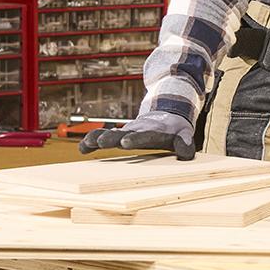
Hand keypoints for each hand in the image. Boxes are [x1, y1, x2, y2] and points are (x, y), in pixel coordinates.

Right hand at [78, 109, 196, 158]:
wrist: (165, 114)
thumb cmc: (174, 129)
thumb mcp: (183, 135)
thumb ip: (185, 145)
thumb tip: (187, 155)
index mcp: (153, 132)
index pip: (144, 136)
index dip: (135, 138)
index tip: (125, 141)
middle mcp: (136, 130)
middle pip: (122, 133)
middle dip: (111, 137)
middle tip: (101, 142)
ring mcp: (125, 132)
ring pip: (109, 134)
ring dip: (97, 138)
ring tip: (87, 143)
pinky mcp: (118, 135)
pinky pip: (102, 138)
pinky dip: (92, 142)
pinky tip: (81, 149)